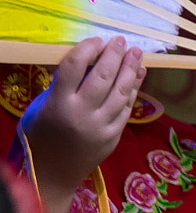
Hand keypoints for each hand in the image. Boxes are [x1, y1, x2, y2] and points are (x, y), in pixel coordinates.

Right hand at [17, 38, 143, 212]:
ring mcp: (100, 126)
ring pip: (121, 91)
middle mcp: (81, 113)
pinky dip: (133, 90)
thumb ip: (63, 85)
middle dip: (115, 55)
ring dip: (131, 70)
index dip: (87, 48)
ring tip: (137, 54)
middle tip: (122, 42)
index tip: (96, 40)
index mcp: (58, 102)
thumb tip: (89, 62)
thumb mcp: (43, 105)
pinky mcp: (113, 136)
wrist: (52, 172)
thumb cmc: (41, 134)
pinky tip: (137, 76)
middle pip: (103, 76)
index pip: (74, 66)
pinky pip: (126, 108)